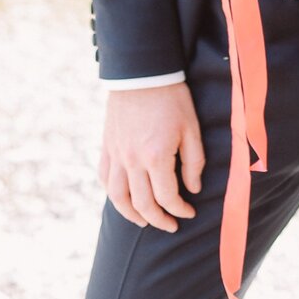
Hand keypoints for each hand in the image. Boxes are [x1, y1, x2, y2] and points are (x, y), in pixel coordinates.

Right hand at [99, 82, 204, 230]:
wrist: (142, 72)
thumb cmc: (172, 98)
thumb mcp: (191, 128)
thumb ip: (193, 162)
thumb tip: (192, 189)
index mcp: (156, 157)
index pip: (167, 197)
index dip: (180, 210)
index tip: (189, 212)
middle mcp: (132, 161)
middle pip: (142, 204)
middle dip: (158, 220)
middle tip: (171, 226)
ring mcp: (116, 154)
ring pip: (118, 197)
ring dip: (131, 215)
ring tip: (144, 221)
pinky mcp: (107, 146)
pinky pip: (105, 178)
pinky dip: (113, 193)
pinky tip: (123, 198)